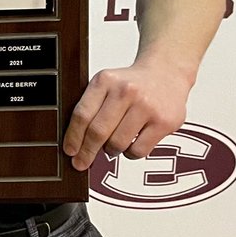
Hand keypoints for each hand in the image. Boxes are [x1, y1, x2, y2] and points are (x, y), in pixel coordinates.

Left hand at [62, 62, 192, 170]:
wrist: (166, 74)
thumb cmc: (131, 84)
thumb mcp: (106, 84)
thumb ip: (91, 106)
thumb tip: (74, 140)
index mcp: (105, 80)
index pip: (82, 114)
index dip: (73, 137)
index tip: (69, 151)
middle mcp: (126, 91)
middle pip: (98, 131)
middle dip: (87, 151)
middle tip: (81, 162)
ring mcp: (146, 106)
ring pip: (118, 143)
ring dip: (110, 150)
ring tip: (112, 145)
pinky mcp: (164, 122)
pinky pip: (138, 150)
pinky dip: (130, 153)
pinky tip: (130, 144)